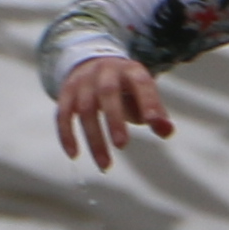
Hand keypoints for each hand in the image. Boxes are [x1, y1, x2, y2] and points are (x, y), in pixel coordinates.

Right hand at [54, 55, 173, 170]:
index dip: (147, 101)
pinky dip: (66, 135)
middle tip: (122, 146)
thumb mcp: (144, 96)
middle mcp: (105, 72)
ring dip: (94, 138)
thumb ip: (157, 115)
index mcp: (131, 71)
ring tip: (105, 165)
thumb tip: (166, 130)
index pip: (141, 83)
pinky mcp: (66, 93)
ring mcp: (83, 82)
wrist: (93, 65)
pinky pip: (62, 114)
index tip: (153, 122)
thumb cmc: (126, 90)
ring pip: (84, 109)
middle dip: (115, 120)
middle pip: (107, 92)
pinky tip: (74, 155)